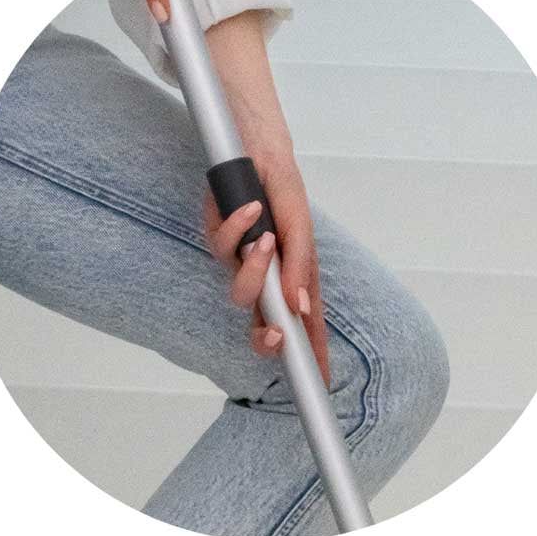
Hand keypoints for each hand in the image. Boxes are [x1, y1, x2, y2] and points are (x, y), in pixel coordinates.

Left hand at [205, 151, 329, 386]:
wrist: (257, 151)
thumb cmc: (283, 189)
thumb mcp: (301, 225)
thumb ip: (300, 267)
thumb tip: (300, 309)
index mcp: (294, 277)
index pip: (305, 325)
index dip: (310, 356)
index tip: (317, 384)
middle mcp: (267, 276)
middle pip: (264, 325)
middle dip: (267, 338)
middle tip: (277, 335)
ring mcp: (241, 262)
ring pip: (240, 292)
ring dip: (254, 271)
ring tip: (267, 241)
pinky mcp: (218, 241)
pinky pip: (222, 248)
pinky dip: (237, 230)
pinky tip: (250, 211)